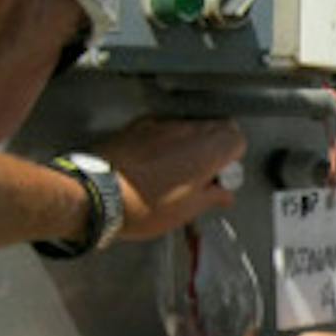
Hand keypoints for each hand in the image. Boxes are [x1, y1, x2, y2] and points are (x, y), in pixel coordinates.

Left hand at [93, 118, 246, 239]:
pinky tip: (155, 162)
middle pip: (217, 127)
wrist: (97, 194)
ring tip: (176, 171)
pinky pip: (164, 127)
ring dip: (191, 143)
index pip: (237, 139)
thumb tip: (224, 194)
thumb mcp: (186, 211)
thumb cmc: (143, 207)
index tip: (221, 177)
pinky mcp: (139, 125)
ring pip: (191, 126)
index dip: (233, 158)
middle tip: (203, 175)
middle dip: (216, 148)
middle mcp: (187, 131)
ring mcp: (162, 124)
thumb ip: (213, 197)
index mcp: (206, 152)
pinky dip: (167, 140)